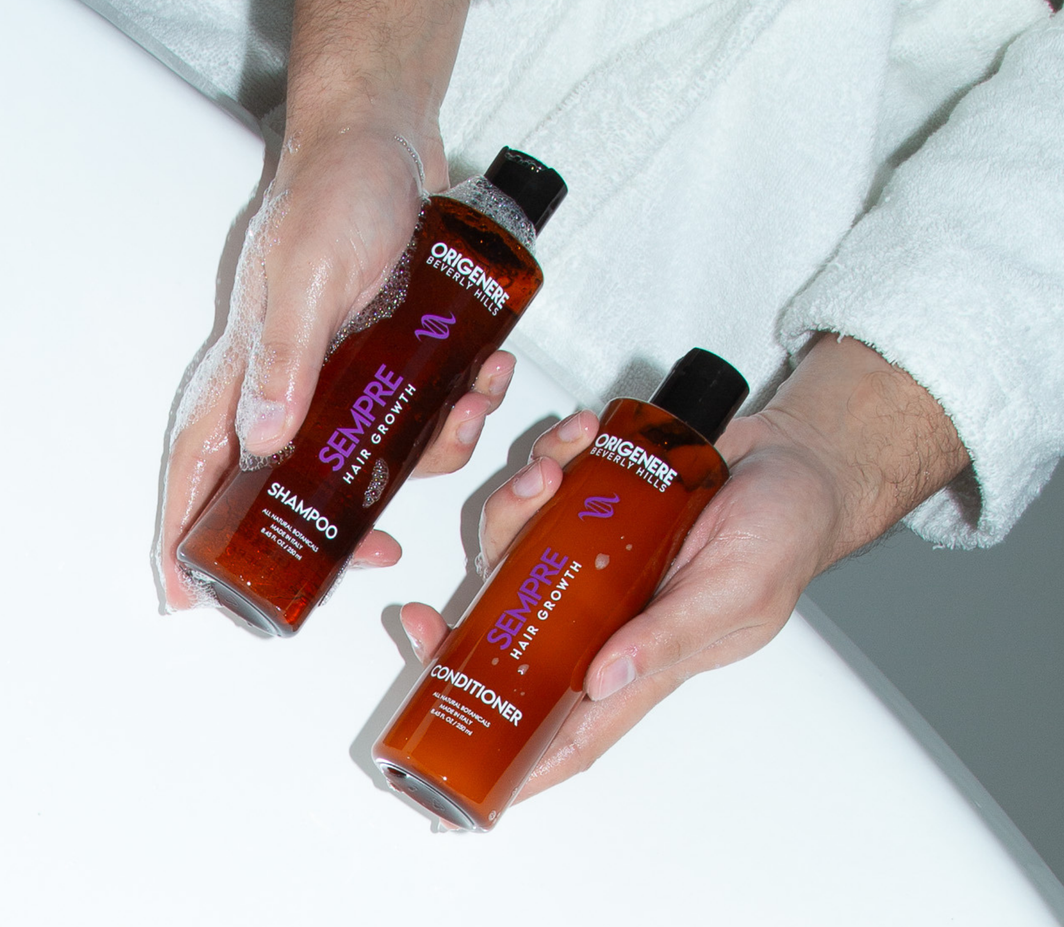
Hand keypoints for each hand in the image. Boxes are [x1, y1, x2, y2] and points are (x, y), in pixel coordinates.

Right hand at [156, 0, 483, 608]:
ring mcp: (341, 370)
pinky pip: (418, 413)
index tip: (189, 595)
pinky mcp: (388, 355)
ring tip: (470, 408)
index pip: (200, 460)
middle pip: (287, 484)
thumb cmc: (337, 190)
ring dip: (428, 453)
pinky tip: (488, 375)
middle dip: (337, 523)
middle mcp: (289, 378)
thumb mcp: (310, 272)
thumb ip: (288, 357)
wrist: (389, 137)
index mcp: (248, 364)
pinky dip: (458, 410)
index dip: (185, 530)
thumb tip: (261, 445)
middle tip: (380, 551)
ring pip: (371, 456)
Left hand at [400, 335, 970, 800]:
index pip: (573, 730)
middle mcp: (610, 613)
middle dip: (463, 629)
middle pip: (519, 635)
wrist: (796, 458)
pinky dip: (551, 460)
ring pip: (519, 553)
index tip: (457, 781)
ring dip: (516, 511)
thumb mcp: (736, 590)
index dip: (517, 763)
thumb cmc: (785, 532)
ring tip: (547, 472)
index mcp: (648, 658)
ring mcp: (597, 558)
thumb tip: (603, 682)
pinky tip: (578, 436)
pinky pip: (547, 492)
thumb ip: (672, 636)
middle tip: (420, 619)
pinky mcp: (596, 506)